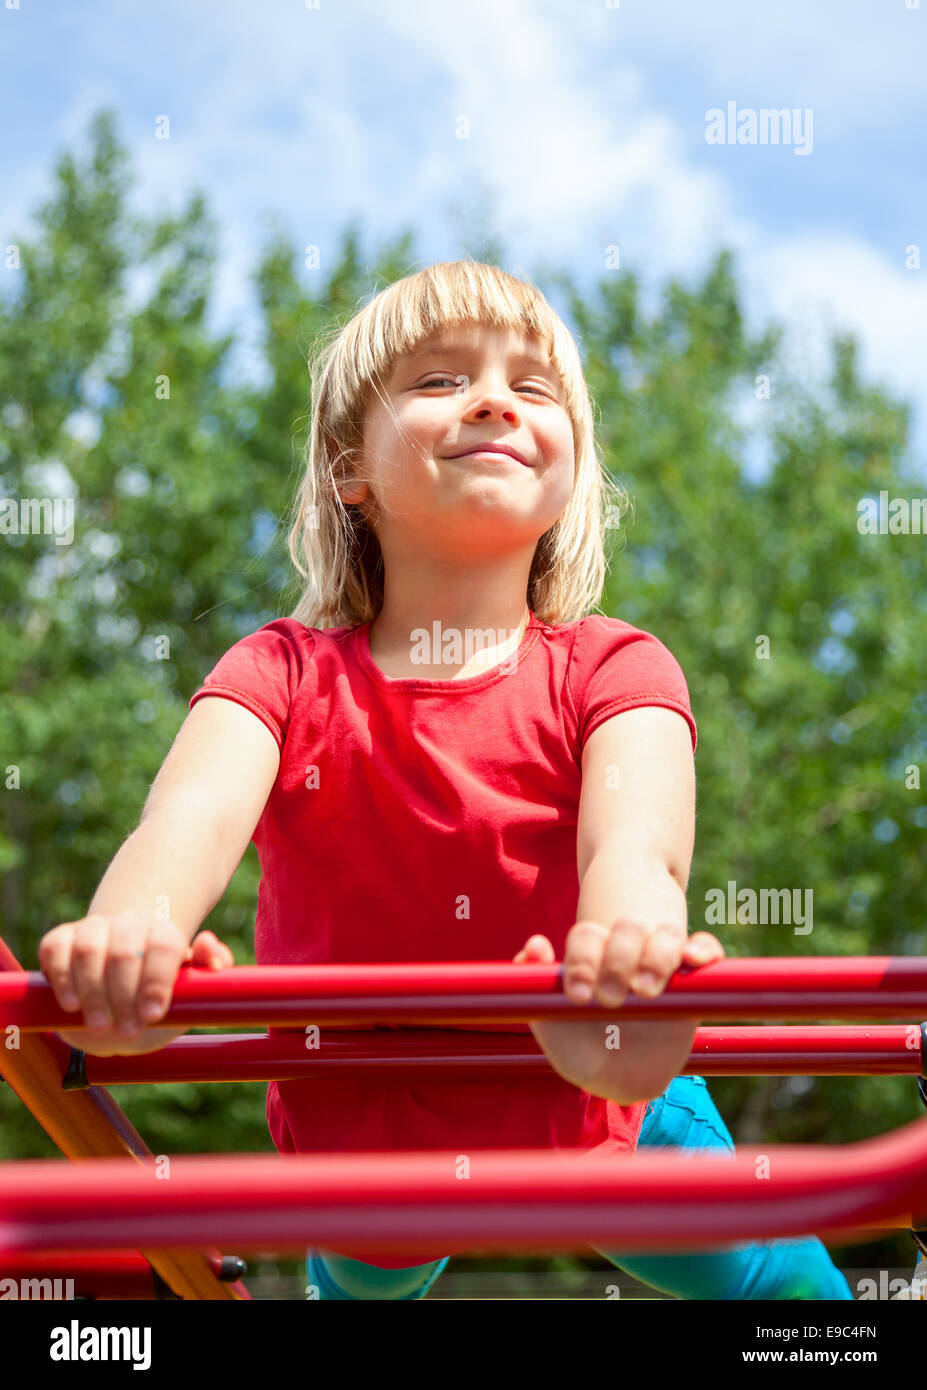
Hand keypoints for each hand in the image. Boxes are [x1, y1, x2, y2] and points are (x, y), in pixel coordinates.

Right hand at [37, 910, 232, 1056]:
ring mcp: (93, 930)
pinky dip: (61, 976)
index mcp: (164, 935)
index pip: (163, 944)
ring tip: (101, 1024)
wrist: (120, 1001)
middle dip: (125, 994)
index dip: (158, 979)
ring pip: (88, 948)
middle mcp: (128, 925)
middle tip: (128, 1031)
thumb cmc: (160, 1000)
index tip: (153, 1014)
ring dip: (93, 991)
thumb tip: (212, 949)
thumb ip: (211, 969)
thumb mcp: (192, 994)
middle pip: (125, 950)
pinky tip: (70, 1004)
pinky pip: (55, 949)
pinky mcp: (61, 940)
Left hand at [513, 922, 724, 1104]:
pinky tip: (692, 960)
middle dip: (619, 959)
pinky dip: (704, 949)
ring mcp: (661, 963)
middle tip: (611, 999)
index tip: (578, 995)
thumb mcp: (551, 1026)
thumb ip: (535, 989)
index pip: (588, 937)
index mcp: (592, 956)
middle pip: (627, 929)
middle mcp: (626, 953)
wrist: (620, 1078)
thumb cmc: (579, 1048)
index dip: (583, 959)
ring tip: (645, 990)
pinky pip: (706, 950)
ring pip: (667, 936)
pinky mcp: (694, 981)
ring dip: (658, 957)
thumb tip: (534, 946)